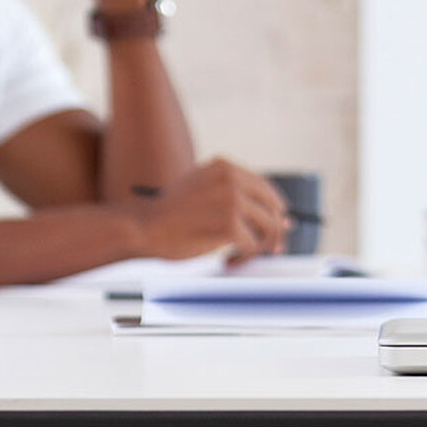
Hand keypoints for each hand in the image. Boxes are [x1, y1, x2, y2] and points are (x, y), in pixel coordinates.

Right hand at [126, 159, 291, 263]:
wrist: (144, 226)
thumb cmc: (171, 215)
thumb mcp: (203, 193)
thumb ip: (236, 199)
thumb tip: (283, 219)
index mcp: (225, 167)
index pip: (265, 188)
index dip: (273, 211)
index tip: (275, 228)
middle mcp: (231, 178)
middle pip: (273, 207)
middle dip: (275, 231)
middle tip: (272, 248)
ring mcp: (231, 199)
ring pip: (268, 227)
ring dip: (260, 246)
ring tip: (241, 255)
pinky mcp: (228, 223)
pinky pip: (253, 245)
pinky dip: (245, 256)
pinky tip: (230, 259)